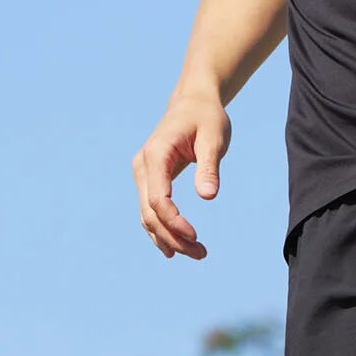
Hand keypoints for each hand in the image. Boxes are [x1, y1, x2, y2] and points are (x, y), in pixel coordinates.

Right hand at [131, 91, 231, 259]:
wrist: (193, 102)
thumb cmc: (206, 117)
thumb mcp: (213, 139)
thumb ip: (209, 167)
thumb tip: (208, 197)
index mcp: (156, 155)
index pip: (158, 199)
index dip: (174, 222)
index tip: (195, 236)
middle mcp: (142, 167)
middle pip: (150, 213)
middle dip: (173, 237)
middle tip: (201, 254)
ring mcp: (142, 174)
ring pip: (148, 216)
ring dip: (168, 238)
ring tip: (197, 253)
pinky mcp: (149, 180)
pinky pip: (150, 211)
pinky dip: (161, 230)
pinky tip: (175, 248)